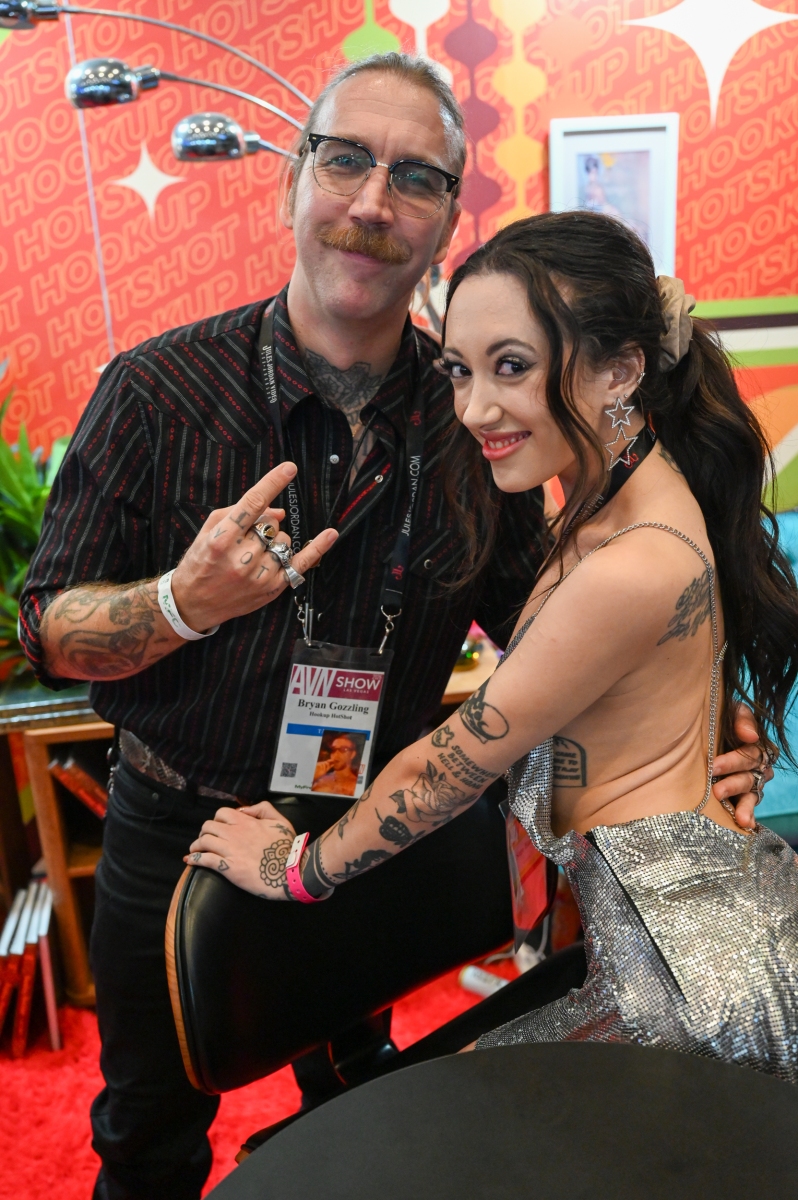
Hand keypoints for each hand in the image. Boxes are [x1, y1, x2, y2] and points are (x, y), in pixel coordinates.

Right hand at [170, 461, 337, 631]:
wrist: (193, 602)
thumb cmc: (200, 561)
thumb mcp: (210, 530)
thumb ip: (241, 513)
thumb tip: (279, 511)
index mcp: (221, 539)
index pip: (252, 504)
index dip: (272, 483)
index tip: (289, 468)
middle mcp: (241, 558)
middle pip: (271, 524)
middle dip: (262, 525)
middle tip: (244, 540)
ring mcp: (258, 575)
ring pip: (284, 541)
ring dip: (273, 542)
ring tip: (252, 555)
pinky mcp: (271, 588)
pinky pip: (301, 563)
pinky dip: (317, 548)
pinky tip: (330, 534)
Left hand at [185, 802, 297, 898]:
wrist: (289, 871)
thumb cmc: (287, 847)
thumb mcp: (280, 821)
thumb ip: (263, 809)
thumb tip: (245, 810)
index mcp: (245, 821)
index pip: (221, 813)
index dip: (218, 819)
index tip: (220, 827)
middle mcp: (234, 833)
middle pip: (208, 826)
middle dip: (205, 832)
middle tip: (208, 839)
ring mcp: (229, 850)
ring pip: (203, 842)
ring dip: (196, 845)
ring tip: (196, 850)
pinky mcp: (226, 868)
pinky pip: (204, 860)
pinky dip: (194, 859)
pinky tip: (190, 861)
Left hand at [712, 703, 774, 830]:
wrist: (702, 734)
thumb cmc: (717, 720)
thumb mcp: (729, 711)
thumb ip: (741, 718)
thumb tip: (750, 736)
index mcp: (755, 744)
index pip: (751, 754)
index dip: (733, 761)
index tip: (713, 766)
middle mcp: (757, 766)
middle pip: (749, 776)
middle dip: (733, 783)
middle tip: (716, 790)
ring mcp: (751, 783)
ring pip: (752, 794)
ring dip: (744, 805)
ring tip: (737, 816)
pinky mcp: (743, 797)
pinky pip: (749, 807)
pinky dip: (748, 816)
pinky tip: (745, 825)